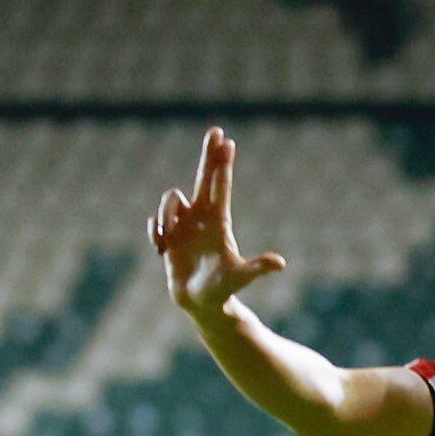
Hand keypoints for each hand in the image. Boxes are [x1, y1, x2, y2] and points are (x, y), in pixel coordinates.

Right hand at [151, 128, 288, 321]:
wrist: (202, 304)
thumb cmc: (223, 290)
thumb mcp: (240, 278)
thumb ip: (256, 269)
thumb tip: (280, 264)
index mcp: (219, 221)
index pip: (220, 186)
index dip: (222, 164)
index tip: (227, 142)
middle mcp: (201, 217)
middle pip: (203, 178)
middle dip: (208, 155)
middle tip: (215, 131)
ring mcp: (183, 226)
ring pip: (171, 201)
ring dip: (165, 213)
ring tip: (163, 237)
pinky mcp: (168, 239)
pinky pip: (155, 223)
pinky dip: (155, 230)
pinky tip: (159, 246)